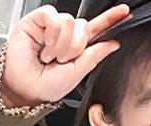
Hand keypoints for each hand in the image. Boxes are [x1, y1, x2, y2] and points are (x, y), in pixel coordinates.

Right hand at [0, 3, 132, 105]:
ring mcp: (52, 26)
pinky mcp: (38, 19)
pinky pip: (54, 17)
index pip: (97, 30)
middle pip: (84, 27)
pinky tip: (44, 46)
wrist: (25, 88)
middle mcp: (65, 35)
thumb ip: (95, 55)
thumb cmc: (46, 86)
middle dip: (75, 47)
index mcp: (77, 48)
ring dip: (62, 44)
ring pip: (70, 22)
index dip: (111, 20)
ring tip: (49, 56)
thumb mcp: (77, 74)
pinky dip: (52, 35)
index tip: (125, 12)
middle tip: (61, 61)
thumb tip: (114, 43)